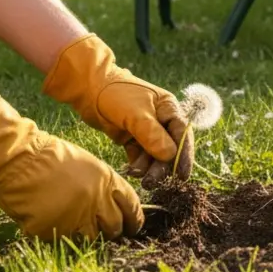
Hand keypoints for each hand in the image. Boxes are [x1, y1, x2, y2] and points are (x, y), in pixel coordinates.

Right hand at [0, 94, 143, 240]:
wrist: (17, 160)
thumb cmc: (51, 158)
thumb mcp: (89, 166)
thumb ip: (106, 186)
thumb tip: (116, 207)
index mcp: (108, 182)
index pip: (132, 208)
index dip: (134, 220)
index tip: (132, 226)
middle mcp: (96, 201)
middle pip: (115, 227)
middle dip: (113, 231)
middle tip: (107, 231)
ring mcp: (75, 218)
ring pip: (93, 239)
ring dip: (88, 236)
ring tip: (78, 227)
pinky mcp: (53, 231)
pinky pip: (64, 241)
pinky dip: (62, 236)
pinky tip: (56, 224)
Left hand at [41, 34, 193, 187]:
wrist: (88, 89)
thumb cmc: (116, 94)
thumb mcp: (135, 113)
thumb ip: (153, 135)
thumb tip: (170, 156)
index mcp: (168, 109)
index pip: (182, 134)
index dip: (184, 155)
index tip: (182, 175)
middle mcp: (161, 120)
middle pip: (168, 147)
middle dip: (162, 166)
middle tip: (153, 182)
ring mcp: (146, 130)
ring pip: (153, 154)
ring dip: (148, 167)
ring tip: (137, 176)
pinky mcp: (131, 138)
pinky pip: (139, 156)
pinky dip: (137, 165)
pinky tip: (131, 171)